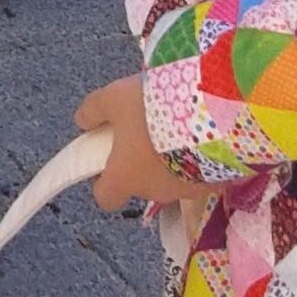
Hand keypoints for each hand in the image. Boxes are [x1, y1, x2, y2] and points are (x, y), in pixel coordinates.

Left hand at [75, 77, 200, 211]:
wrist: (211, 116)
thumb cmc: (153, 111)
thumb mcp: (115, 98)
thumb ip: (95, 109)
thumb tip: (81, 121)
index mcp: (126, 177)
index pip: (106, 198)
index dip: (103, 182)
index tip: (105, 163)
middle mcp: (155, 192)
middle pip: (141, 185)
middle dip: (140, 164)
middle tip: (146, 134)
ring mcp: (187, 191)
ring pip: (171, 180)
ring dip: (170, 162)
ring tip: (178, 130)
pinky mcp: (215, 184)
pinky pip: (200, 174)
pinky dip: (197, 161)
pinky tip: (201, 136)